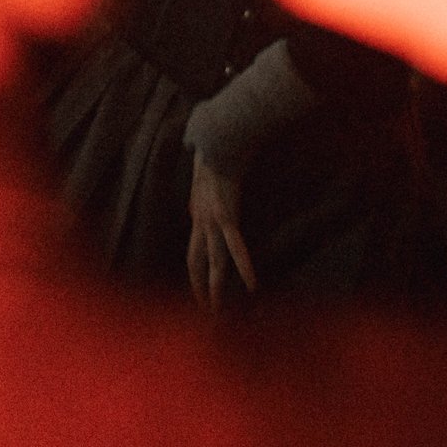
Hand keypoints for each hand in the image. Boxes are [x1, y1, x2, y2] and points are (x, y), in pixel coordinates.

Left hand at [186, 152, 257, 308]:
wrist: (217, 137)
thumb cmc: (212, 143)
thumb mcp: (204, 162)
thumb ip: (203, 168)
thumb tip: (199, 157)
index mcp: (197, 210)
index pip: (194, 246)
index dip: (196, 268)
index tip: (201, 281)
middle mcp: (201, 219)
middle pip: (196, 260)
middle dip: (199, 284)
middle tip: (205, 307)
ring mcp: (212, 219)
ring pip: (213, 261)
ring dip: (215, 287)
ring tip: (217, 309)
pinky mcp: (226, 216)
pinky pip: (235, 247)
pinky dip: (244, 267)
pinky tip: (252, 285)